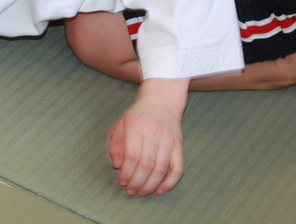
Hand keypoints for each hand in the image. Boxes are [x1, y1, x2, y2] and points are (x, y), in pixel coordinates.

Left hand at [107, 78, 187, 195]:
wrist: (161, 102)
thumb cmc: (137, 116)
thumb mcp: (121, 124)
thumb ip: (116, 144)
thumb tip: (117, 165)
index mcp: (136, 125)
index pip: (132, 155)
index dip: (127, 172)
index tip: (122, 182)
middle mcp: (154, 132)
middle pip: (147, 164)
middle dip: (137, 182)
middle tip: (131, 191)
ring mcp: (169, 139)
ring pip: (161, 168)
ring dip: (150, 185)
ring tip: (141, 192)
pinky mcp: (179, 146)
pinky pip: (177, 168)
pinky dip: (170, 182)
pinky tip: (159, 190)